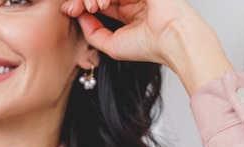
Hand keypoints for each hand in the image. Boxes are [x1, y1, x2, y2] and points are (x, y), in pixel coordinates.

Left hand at [61, 0, 234, 93]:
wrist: (173, 40)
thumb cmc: (149, 46)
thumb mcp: (111, 45)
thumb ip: (93, 33)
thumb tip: (80, 18)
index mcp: (129, 11)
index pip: (100, 1)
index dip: (82, 5)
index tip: (70, 12)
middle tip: (72, 8)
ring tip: (94, 8)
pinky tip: (103, 4)